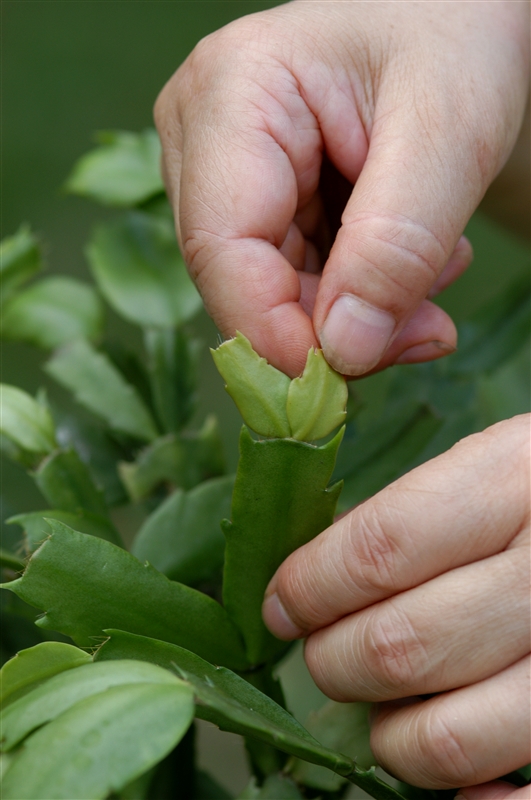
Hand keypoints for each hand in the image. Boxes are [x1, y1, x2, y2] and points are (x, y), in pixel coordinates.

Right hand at [155, 0, 528, 377]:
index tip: (346, 379)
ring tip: (434, 275)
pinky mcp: (254, 190)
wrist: (455, 13)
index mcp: (233, 93)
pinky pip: (289, 273)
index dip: (274, 331)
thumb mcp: (448, 134)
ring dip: (354, 310)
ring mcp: (223, 164)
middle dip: (332, 326)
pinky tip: (410, 264)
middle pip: (242, 276)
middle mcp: (204, 132)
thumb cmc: (455, 33)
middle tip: (424, 330)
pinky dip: (353, 290)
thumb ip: (395, 245)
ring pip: (267, 287)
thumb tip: (342, 352)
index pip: (222, 247)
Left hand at [262, 415, 530, 791]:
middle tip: (322, 646)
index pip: (382, 549)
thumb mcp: (490, 456)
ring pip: (446, 740)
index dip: (312, 585)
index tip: (281, 603)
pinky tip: (445, 748)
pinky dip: (464, 792)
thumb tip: (296, 505)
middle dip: (331, 659)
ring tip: (381, 698)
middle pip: (400, 647)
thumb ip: (400, 473)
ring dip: (385, 732)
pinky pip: (521, 794)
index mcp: (514, 480)